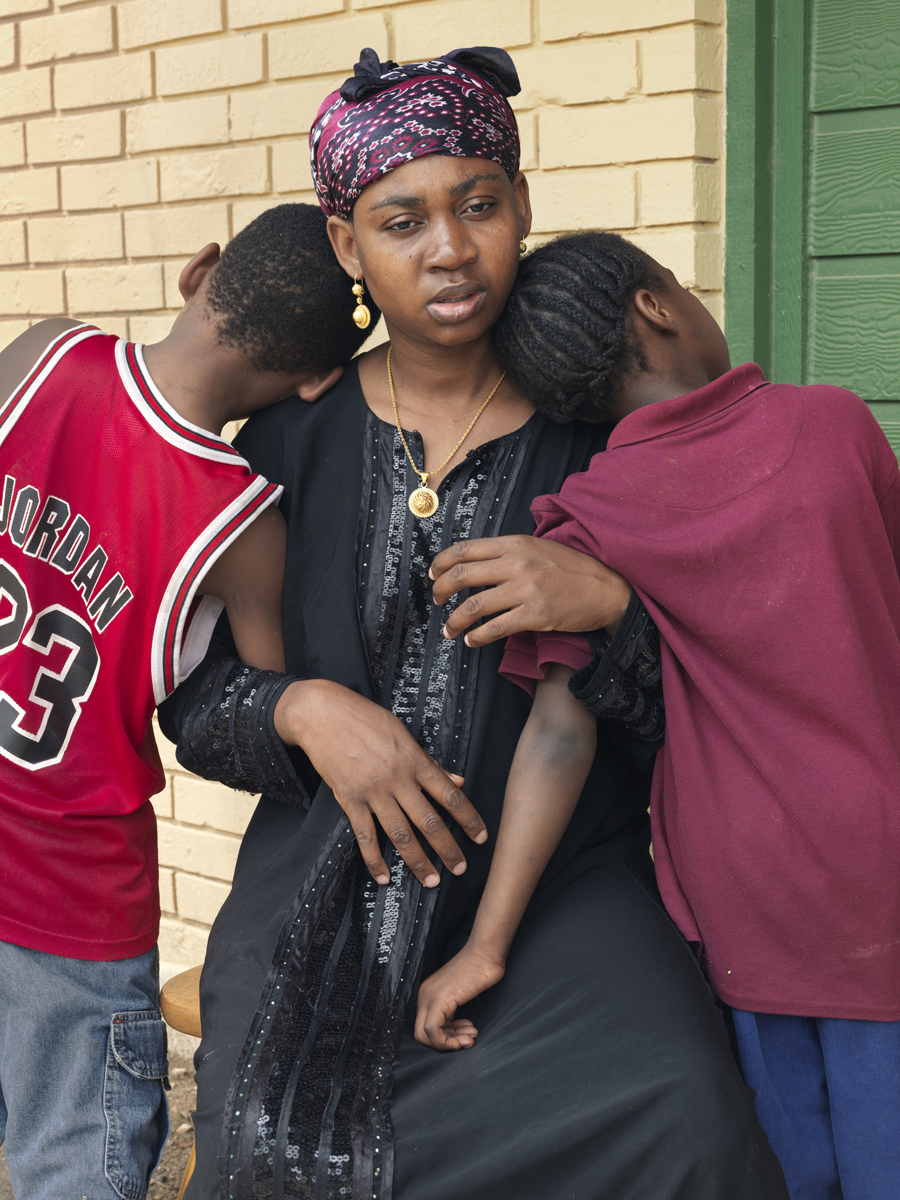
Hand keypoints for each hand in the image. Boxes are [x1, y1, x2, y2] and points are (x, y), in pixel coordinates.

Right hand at [273, 679, 486, 887]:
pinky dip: (375, 860)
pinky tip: (384, 877)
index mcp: (414, 761)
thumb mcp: (402, 734)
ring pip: (401, 834)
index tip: (481, 836)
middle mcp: (397, 779)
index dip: (468, 819)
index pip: (450, 795)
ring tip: (432, 880)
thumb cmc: (365, 719)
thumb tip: (458, 780)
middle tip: (460, 868)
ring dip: (418, 861)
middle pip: (429, 820)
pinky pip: (365, 836)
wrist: (323, 714)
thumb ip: (430, 762)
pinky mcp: (349, 800)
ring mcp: (373, 792)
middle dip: (447, 848)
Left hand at [415, 944, 505, 1050]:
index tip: (463, 1036)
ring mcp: (430, 997)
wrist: (486, 955)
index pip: (424, 1027)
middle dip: (445, 1044)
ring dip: (452, 1043)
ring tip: (471, 1037)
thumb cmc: (479, 972)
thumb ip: (450, 1012)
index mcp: (426, 994)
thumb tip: (453, 1034)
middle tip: (466, 1041)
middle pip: (421, 1035)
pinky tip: (468, 1035)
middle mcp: (424, 995)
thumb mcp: (458, 996)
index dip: (443, 1039)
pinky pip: (433, 1031)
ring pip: (426, 1035)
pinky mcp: (440, 999)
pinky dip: (449, 1041)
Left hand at [430, 535, 630, 646]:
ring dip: (455, 620)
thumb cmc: (571, 569)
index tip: (434, 574)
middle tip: (438, 601)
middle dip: (441, 590)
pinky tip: (472, 640)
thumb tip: (475, 562)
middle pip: (462, 575)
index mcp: (514, 544)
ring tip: (449, 630)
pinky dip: (477, 636)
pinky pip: (495, 627)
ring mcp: (526, 589)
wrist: (606, 589)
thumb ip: (508, 552)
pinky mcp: (536, 614)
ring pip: (474, 605)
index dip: (442, 563)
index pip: (465, 549)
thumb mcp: (538, 547)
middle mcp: (517, 563)